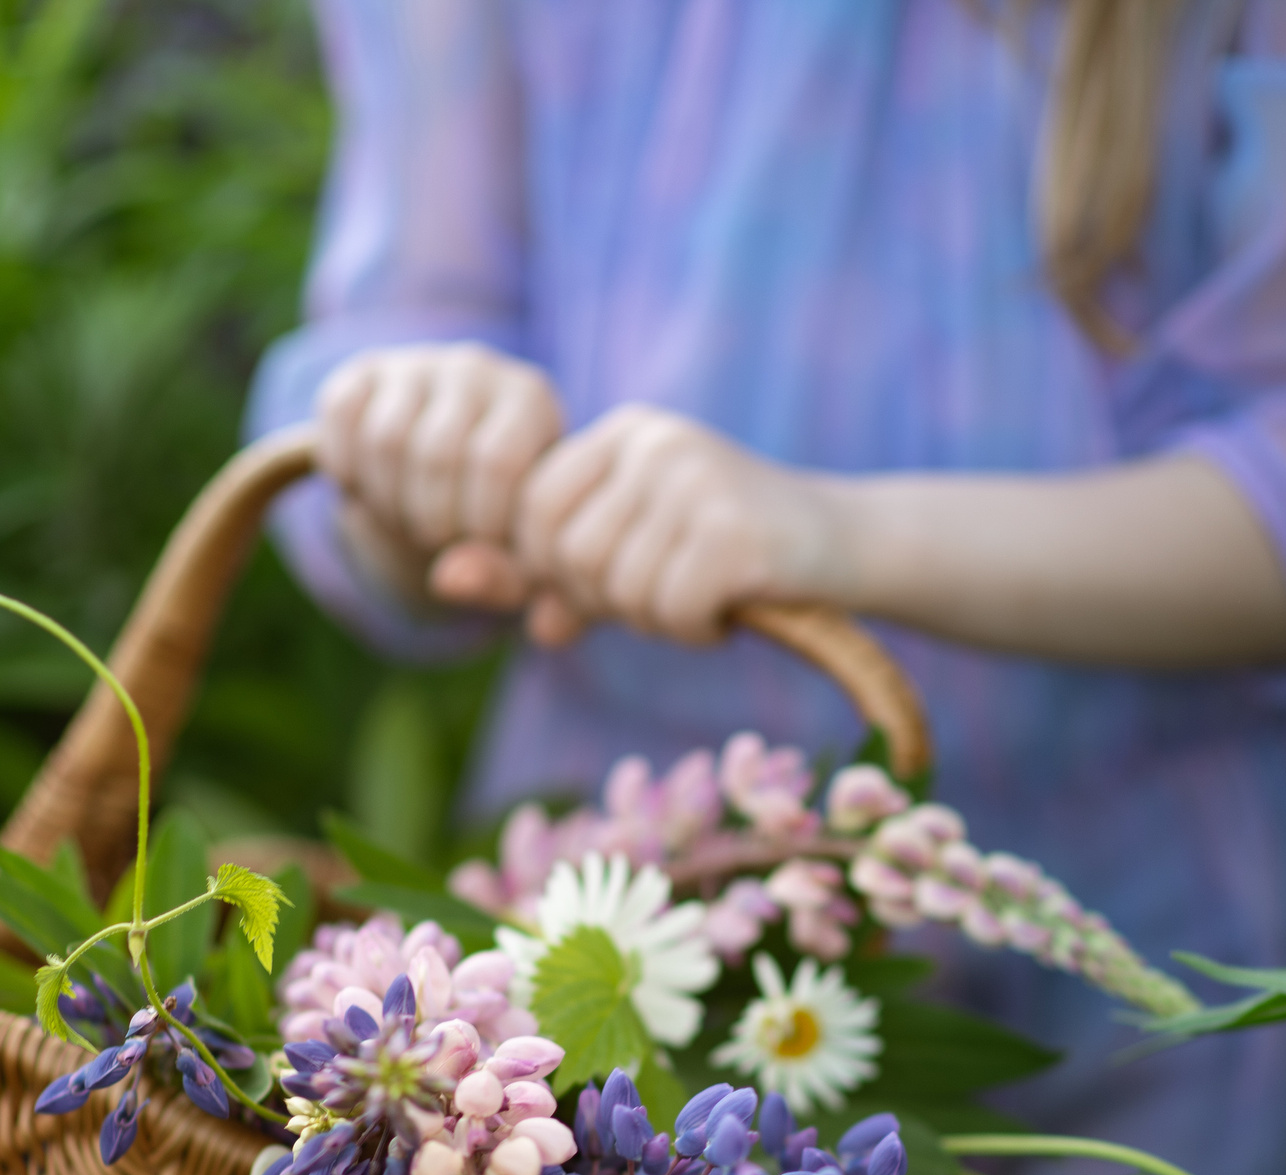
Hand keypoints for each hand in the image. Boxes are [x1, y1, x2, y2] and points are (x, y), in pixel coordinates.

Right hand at [315, 343, 591, 643]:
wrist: (455, 477)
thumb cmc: (501, 519)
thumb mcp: (517, 553)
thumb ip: (502, 577)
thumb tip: (449, 579)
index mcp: (531, 403)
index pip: (496, 463)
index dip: (479, 524)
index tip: (480, 549)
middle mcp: (477, 369)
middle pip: (437, 454)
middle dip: (431, 521)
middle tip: (438, 539)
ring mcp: (418, 365)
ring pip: (385, 440)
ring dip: (388, 502)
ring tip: (409, 516)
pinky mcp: (364, 372)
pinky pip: (340, 416)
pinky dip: (346, 468)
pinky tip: (372, 486)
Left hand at [436, 404, 842, 646]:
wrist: (844, 547)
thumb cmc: (725, 555)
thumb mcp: (624, 557)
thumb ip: (535, 573)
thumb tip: (441, 585)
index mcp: (619, 435)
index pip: (531, 515)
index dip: (560, 571)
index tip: (619, 579)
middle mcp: (652, 442)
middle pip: (569, 554)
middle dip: (609, 599)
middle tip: (668, 595)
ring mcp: (695, 478)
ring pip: (618, 585)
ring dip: (658, 617)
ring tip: (704, 597)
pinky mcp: (735, 528)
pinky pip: (672, 606)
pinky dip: (695, 627)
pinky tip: (730, 609)